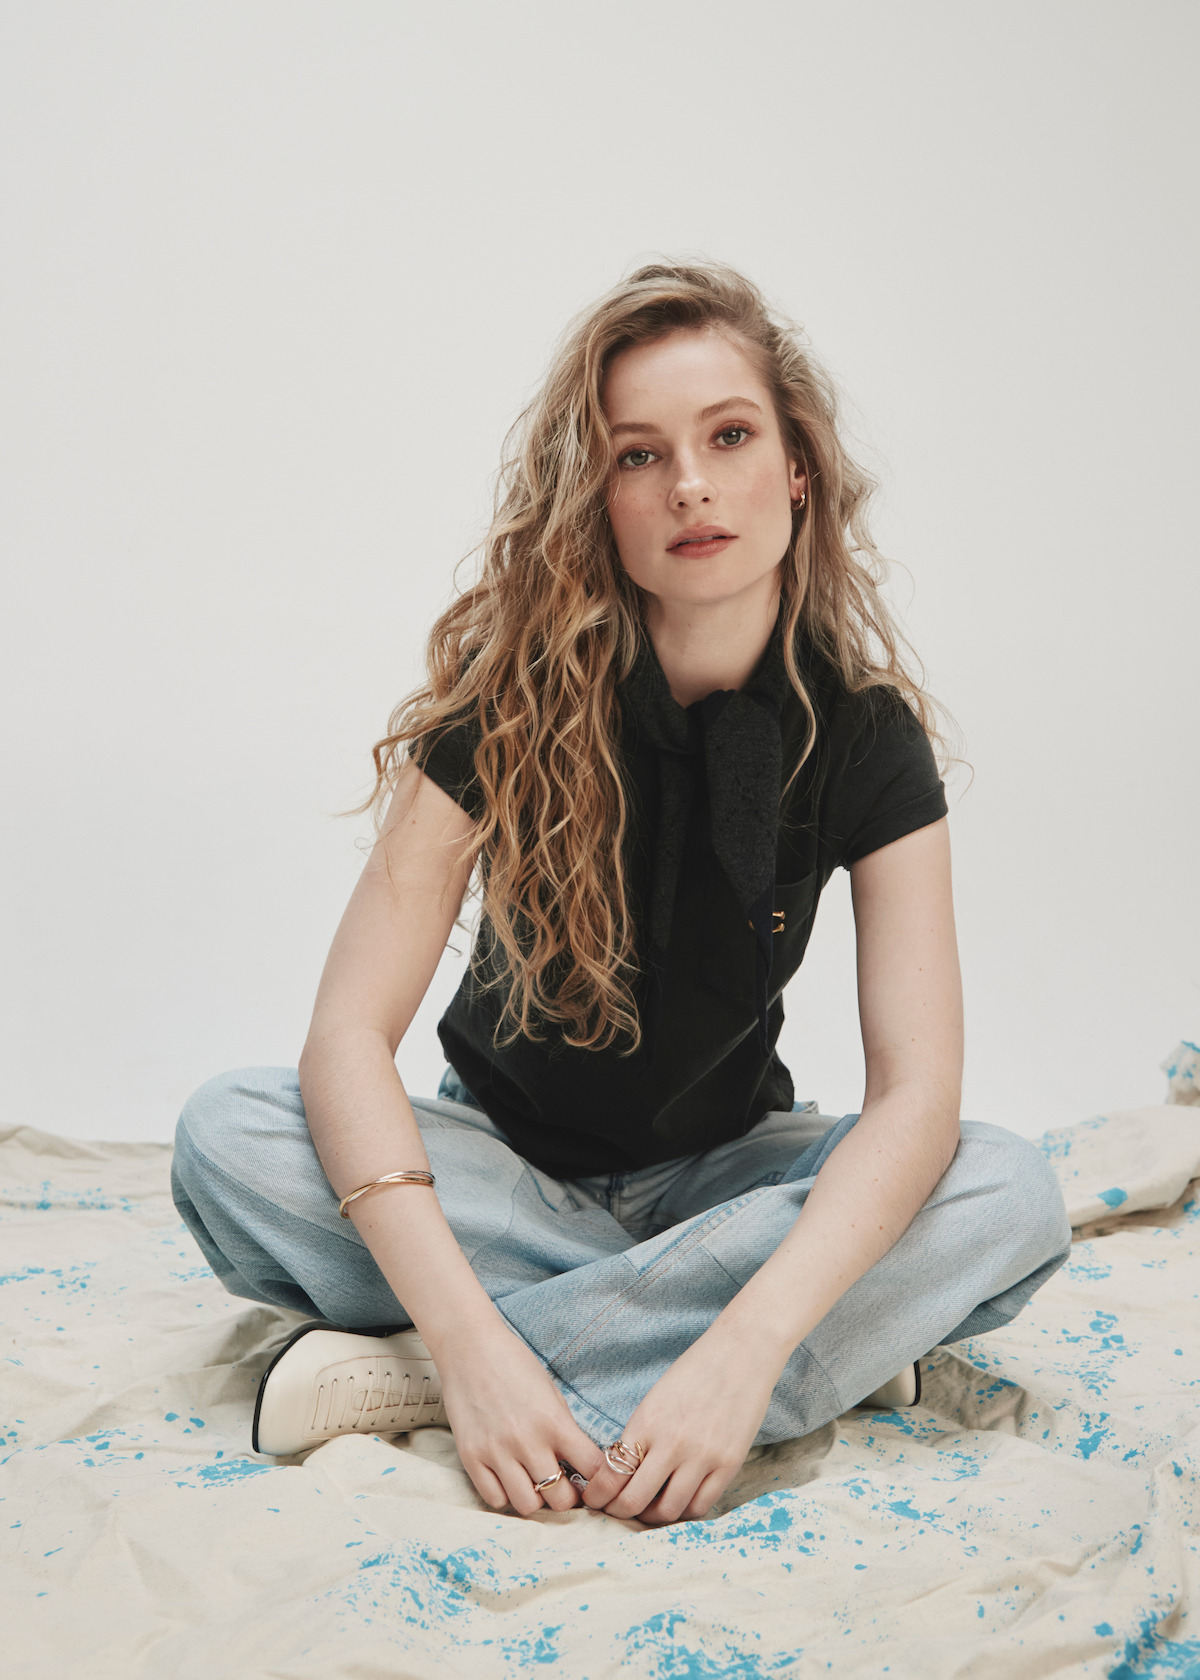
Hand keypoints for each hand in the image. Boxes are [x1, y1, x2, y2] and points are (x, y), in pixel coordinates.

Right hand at [435, 1315, 604, 1515]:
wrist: (469, 1347)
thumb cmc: (514, 1365)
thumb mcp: (551, 1393)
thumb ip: (565, 1430)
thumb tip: (580, 1466)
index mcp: (554, 1422)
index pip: (592, 1469)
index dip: (600, 1480)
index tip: (594, 1480)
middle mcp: (527, 1441)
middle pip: (560, 1499)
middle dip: (567, 1497)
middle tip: (562, 1485)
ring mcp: (497, 1452)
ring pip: (528, 1507)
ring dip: (535, 1499)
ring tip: (533, 1482)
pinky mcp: (471, 1457)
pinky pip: (494, 1499)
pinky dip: (505, 1495)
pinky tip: (508, 1478)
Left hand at [581, 1323, 785, 1524]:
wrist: (741, 1353)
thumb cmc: (694, 1372)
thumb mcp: (655, 1399)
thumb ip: (639, 1435)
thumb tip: (621, 1474)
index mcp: (647, 1422)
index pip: (612, 1474)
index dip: (598, 1495)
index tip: (594, 1500)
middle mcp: (672, 1443)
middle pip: (635, 1500)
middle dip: (619, 1512)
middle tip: (615, 1512)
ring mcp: (703, 1456)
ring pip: (668, 1511)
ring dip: (652, 1517)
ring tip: (647, 1510)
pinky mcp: (729, 1464)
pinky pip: (701, 1505)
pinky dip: (684, 1511)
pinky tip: (677, 1504)